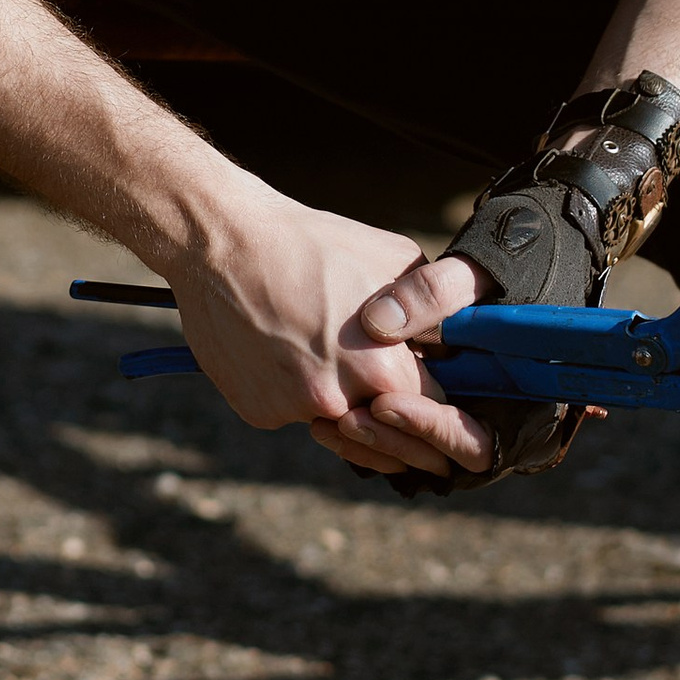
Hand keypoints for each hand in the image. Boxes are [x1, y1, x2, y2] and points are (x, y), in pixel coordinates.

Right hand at [162, 192, 492, 483]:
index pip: (432, 418)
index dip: (440, 415)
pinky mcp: (258, 413)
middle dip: (398, 429)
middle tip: (400, 411)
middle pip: (386, 437)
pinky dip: (294, 392)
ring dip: (345, 407)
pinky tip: (284, 348)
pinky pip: (292, 413)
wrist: (224, 244)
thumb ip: (432, 314)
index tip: (440, 409)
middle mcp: (339, 402)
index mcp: (382, 370)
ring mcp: (293, 411)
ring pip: (337, 426)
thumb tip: (455, 344)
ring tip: (334, 361)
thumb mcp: (395, 261)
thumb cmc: (315, 243)